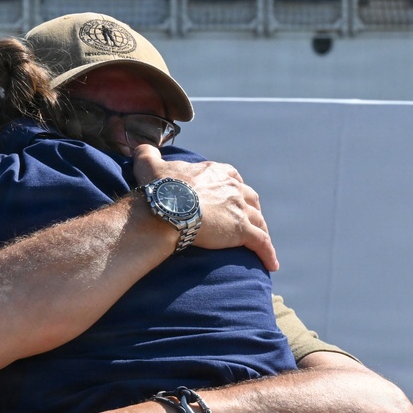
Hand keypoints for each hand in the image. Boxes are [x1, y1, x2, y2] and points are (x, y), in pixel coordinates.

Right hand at [133, 145, 277, 270]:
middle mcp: (233, 188)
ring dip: (260, 230)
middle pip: (249, 198)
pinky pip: (261, 243)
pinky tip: (271, 265)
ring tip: (260, 243)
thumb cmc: (159, 188)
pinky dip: (268, 253)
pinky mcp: (242, 231)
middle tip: (246, 220)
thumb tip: (140, 148)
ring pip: (258, 220)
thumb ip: (147, 154)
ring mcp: (240, 209)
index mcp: (216, 172)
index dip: (233, 187)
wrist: (168, 209)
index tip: (230, 196)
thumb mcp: (149, 165)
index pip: (232, 177)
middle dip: (250, 208)